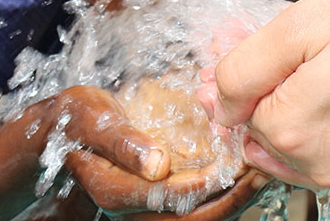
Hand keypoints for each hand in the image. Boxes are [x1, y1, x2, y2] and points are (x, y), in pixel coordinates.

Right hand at [49, 86, 269, 218]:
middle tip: (262, 172)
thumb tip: (158, 164)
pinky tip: (243, 175)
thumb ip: (122, 142)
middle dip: (232, 199)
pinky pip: (196, 209)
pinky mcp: (158, 205)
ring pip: (198, 219)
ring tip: (262, 174)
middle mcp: (131, 210)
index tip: (234, 165)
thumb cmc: (78, 119)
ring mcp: (146, 211)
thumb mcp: (93, 119)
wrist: (67, 131)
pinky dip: (223, 196)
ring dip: (233, 200)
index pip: (169, 197)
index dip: (206, 184)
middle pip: (191, 219)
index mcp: (113, 190)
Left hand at [200, 0, 329, 190]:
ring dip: (291, 108)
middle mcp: (317, 165)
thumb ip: (248, 63)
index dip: (231, 72)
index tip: (242, 43)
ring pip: (294, 144)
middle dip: (258, 91)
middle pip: (260, 130)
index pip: (231, 106)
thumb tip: (217, 96)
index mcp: (290, 129)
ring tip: (315, 62)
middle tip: (281, 46)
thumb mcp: (307, 21)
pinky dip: (326, 122)